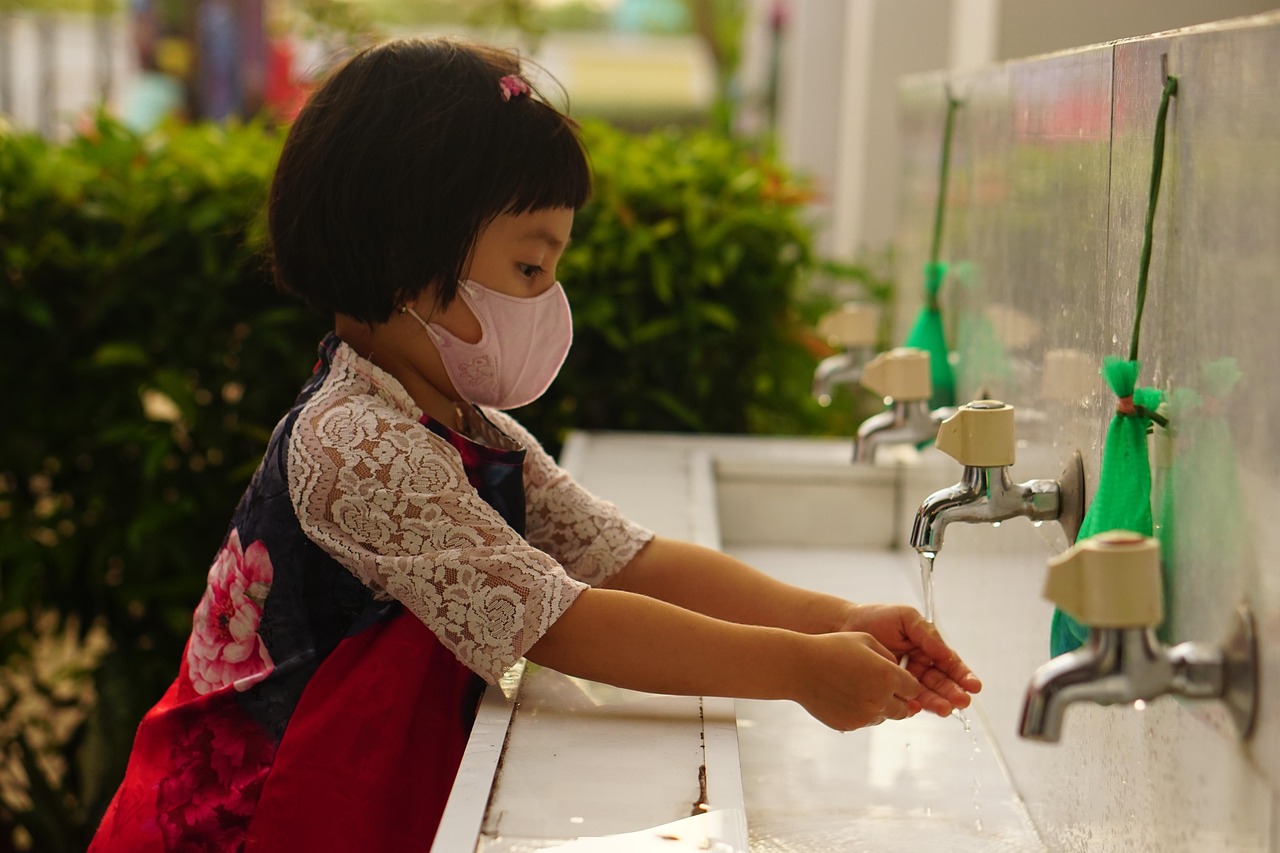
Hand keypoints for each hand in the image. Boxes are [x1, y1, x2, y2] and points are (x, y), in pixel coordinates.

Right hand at [791, 631, 925, 731]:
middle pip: (905, 708)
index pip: (914, 688)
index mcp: (888, 676)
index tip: (899, 678)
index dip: (908, 683)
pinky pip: (866, 721)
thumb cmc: (831, 648)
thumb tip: (902, 675)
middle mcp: (880, 700)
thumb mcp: (866, 640)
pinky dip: (862, 712)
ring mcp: (865, 716)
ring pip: (885, 716)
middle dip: (899, 698)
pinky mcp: (850, 725)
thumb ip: (889, 657)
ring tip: (860, 687)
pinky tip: (846, 695)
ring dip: (881, 706)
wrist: (799, 667)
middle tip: (882, 685)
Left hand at [833, 603, 981, 716]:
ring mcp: (906, 680)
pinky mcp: (890, 689)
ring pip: (926, 694)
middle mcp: (920, 667)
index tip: (974, 686)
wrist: (844, 626)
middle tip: (962, 702)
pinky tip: (917, 708)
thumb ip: (927, 634)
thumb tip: (947, 654)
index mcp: (928, 648)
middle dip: (953, 693)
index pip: (950, 664)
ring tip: (945, 709)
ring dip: (937, 703)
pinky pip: (904, 700)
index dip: (963, 676)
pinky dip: (912, 705)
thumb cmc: (876, 617)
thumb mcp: (905, 618)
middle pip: (941, 683)